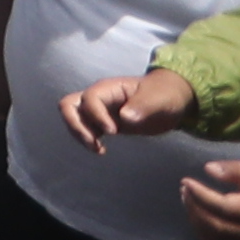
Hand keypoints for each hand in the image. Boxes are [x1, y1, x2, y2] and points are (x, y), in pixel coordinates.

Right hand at [62, 68, 200, 149]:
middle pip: (69, 105)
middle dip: (75, 125)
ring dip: (79, 134)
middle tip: (93, 142)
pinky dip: (86, 139)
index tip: (113, 132)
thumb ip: (142, 106)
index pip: (90, 99)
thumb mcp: (159, 98)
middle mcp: (99, 98)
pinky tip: (102, 150)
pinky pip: (84, 128)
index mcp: (109, 88)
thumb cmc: (165, 94)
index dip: (97, 115)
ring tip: (98, 149)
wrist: (171, 99)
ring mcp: (99, 110)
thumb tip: (124, 118)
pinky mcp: (103, 122)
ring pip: (72, 117)